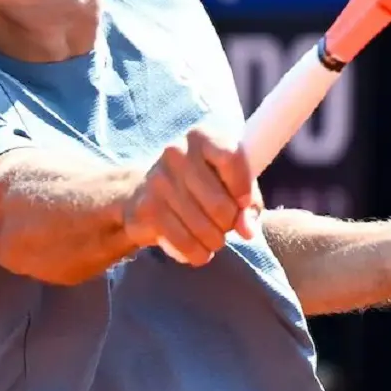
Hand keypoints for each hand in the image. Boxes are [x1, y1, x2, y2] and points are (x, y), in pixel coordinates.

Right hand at [123, 126, 263, 265]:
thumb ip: (247, 202)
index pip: (231, 157)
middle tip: (225, 225)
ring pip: (205, 229)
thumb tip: (248, 230)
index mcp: (201, 137)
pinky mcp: (148, 209)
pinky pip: (185, 243)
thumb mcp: (226, 181)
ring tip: (213, 238)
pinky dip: (198, 253)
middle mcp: (177, 153)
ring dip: (215, 241)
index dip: (244, 187)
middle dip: (230, 224)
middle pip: (221, 204)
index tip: (244, 203)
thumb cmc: (197, 185)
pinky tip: (200, 250)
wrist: (142, 192)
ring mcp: (159, 181)